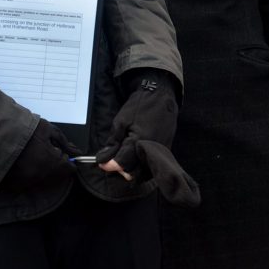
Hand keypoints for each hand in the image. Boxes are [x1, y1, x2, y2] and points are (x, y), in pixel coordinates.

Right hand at [0, 119, 76, 192]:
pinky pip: (26, 183)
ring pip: (41, 179)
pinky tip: (23, 162)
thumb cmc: (24, 130)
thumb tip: (75, 151)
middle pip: (56, 176)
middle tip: (47, 151)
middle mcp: (40, 176)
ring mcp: (25, 183)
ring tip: (33, 155)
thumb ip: (64, 142)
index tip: (63, 153)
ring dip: (42, 170)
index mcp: (51, 163)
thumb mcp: (48, 130)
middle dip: (55, 165)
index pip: (69, 169)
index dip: (69, 160)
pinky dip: (28, 174)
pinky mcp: (13, 186)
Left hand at [95, 71, 199, 206]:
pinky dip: (142, 166)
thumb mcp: (121, 120)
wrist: (160, 95)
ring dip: (132, 170)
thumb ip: (112, 142)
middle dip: (120, 169)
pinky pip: (152, 166)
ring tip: (124, 159)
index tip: (102, 162)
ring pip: (144, 172)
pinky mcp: (166, 149)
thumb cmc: (140, 106)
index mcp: (139, 141)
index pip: (122, 164)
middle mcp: (151, 149)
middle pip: (133, 172)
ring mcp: (160, 151)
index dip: (109, 165)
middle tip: (112, 159)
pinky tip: (136, 158)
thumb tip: (103, 159)